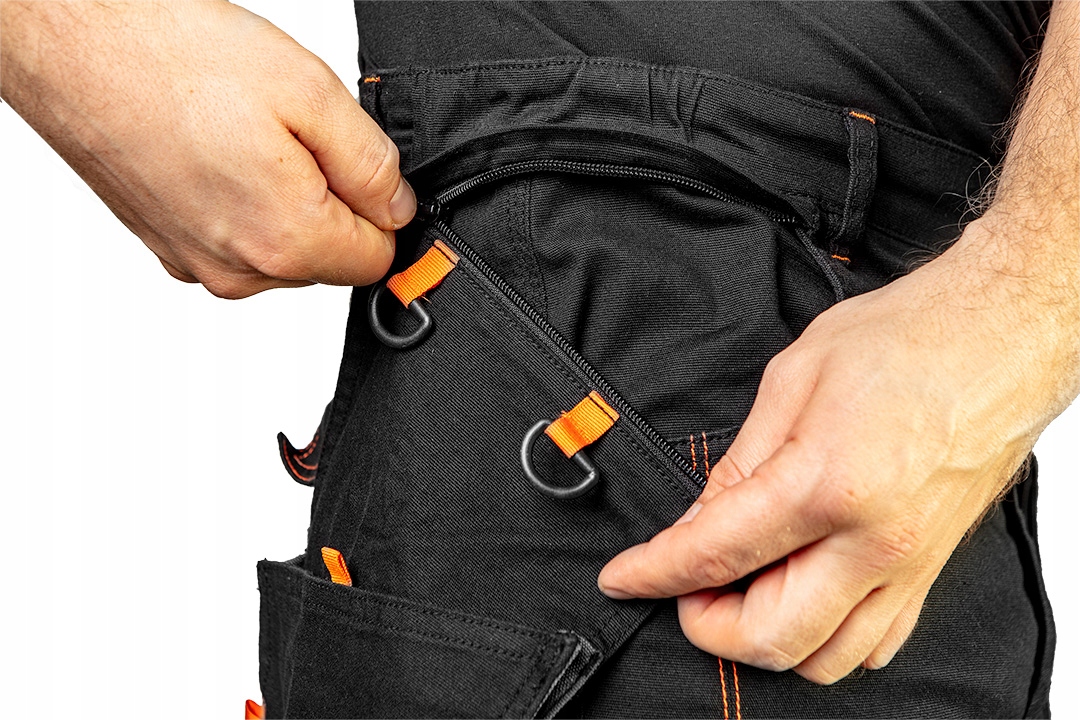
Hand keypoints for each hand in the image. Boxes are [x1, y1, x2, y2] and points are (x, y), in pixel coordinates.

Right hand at [1, 1, 413, 297]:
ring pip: (283, 252)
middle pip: (329, 260)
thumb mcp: (312, 94)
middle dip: (331, 204)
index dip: (380, 209)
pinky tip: (217, 152)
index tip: (353, 164)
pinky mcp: (169, 248)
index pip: (376, 259)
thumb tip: (399, 208)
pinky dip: (241, 203)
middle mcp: (239, 270)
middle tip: (291, 136)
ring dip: (285, 203)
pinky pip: (237, 241)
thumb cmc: (174, 58)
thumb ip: (373, 167)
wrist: (75, 45)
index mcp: (284, 240)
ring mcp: (198, 263)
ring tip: (246, 138)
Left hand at [598, 216, 1075, 683]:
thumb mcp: (793, 379)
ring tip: (737, 588)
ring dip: (764, 636)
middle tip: (682, 587)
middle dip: (707, 625)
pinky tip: (800, 592)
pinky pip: (874, 643)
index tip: (623, 579)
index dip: (655, 574)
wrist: (998, 336)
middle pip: (770, 637)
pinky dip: (823, 636)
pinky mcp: (931, 569)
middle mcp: (874, 541)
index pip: (717, 555)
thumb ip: (739, 462)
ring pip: (824, 658)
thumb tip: (698, 519)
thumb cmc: (907, 339)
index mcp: (828, 484)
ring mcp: (909, 564)